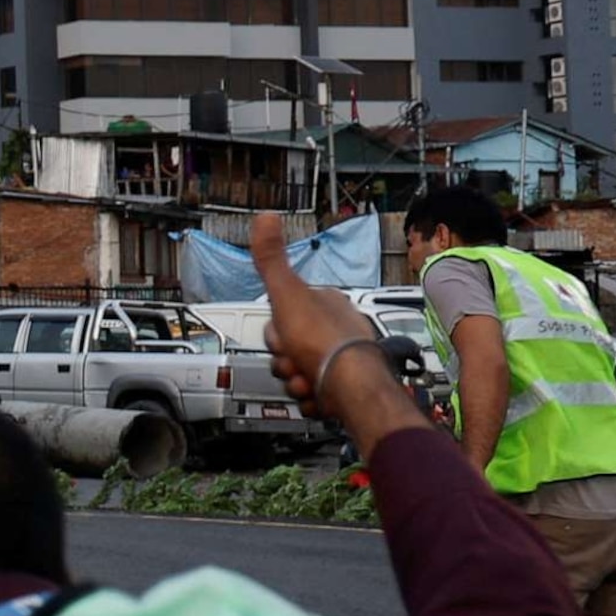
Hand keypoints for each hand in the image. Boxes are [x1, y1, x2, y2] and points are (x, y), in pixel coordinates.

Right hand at [248, 212, 424, 463]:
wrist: (350, 387)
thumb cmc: (321, 341)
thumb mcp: (287, 294)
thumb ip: (272, 259)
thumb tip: (265, 217)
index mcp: (327, 305)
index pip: (286, 314)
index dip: (276, 329)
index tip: (282, 334)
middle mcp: (337, 330)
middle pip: (289, 346)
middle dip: (284, 359)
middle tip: (292, 360)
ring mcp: (342, 361)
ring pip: (299, 372)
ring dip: (295, 381)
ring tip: (306, 380)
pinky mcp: (344, 388)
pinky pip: (315, 395)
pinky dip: (311, 399)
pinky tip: (315, 394)